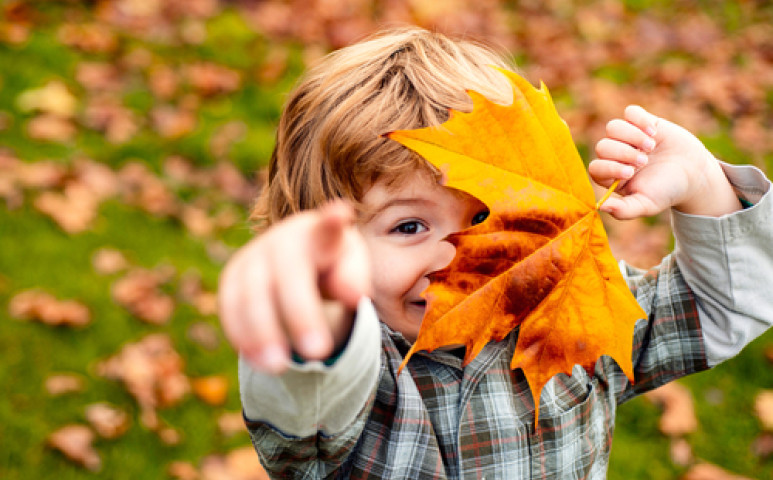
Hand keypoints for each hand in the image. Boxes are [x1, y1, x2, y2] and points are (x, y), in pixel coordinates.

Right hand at [218, 200, 370, 373]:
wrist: (297, 260)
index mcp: (319, 233)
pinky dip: (243, 336)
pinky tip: (260, 362)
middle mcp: (281, 240)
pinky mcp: (232, 278)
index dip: (332, 221)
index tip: (341, 213)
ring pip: (251, 293)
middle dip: (301, 314)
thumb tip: (352, 295)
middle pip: (288, 273)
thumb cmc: (332, 265)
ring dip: (263, 333)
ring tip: (280, 367)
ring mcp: (252, 257)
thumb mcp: (350, 269)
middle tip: (319, 352)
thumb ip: (355, 279)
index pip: (327, 226)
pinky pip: (230, 307)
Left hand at [590, 105, 740, 218]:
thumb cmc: (667, 192)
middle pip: (603, 146)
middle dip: (623, 152)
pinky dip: (640, 120)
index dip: (609, 167)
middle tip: (644, 161)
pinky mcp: (642, 122)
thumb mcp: (646, 205)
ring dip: (631, 135)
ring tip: (651, 146)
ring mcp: (628, 138)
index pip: (596, 168)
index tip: (630, 172)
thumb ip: (624, 210)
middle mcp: (615, 156)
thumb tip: (600, 207)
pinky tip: (654, 132)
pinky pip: (630, 112)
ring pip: (613, 127)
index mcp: (611, 176)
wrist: (694, 174)